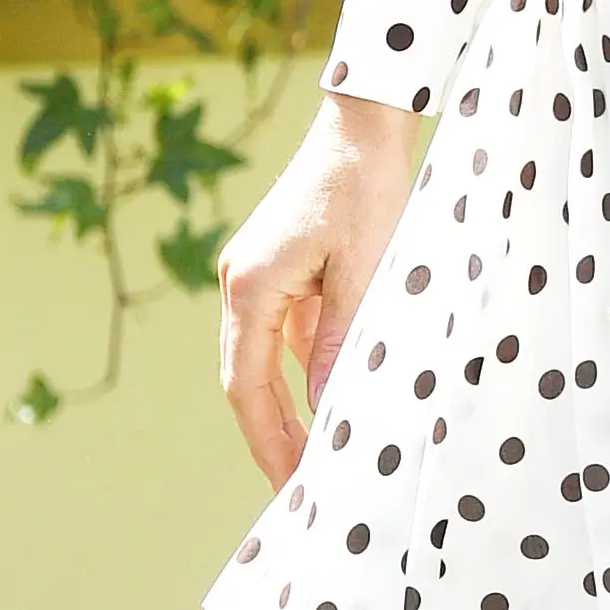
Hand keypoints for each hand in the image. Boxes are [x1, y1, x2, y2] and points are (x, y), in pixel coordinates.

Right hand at [217, 92, 420, 486]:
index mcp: (250, 287)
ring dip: (291, 404)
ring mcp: (258, 275)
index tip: (289, 487)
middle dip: (273, 434)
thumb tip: (328, 411)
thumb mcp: (366, 270)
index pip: (246, 386)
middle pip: (246, 379)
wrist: (365, 122)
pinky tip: (337, 392)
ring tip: (321, 453)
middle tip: (300, 488)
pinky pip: (289, 331)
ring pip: (266, 358)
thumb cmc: (368, 187)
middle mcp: (241, 284)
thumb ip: (342, 342)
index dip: (267, 441)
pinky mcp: (282, 268)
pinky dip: (308, 366)